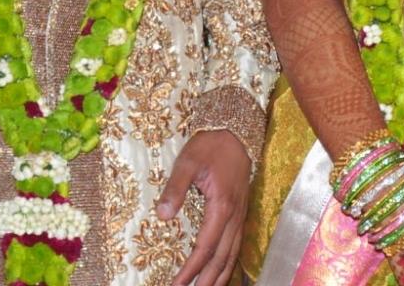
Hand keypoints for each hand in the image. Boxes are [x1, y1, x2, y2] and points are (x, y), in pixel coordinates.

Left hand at [159, 129, 252, 285]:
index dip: (191, 270)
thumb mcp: (188, 161)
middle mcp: (234, 217)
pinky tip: (221, 272)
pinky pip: (236, 246)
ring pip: (232, 255)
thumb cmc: (210, 145)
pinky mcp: (240, 214)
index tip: (176, 285)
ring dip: (219, 277)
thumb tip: (163, 216)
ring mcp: (240, 216)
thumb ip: (175, 188)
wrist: (236, 133)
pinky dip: (228, 264)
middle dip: (205, 281)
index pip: (205, 248)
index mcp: (221, 207)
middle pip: (221, 259)